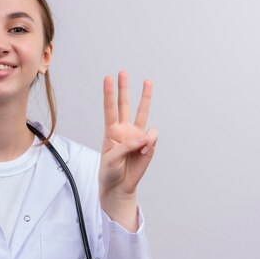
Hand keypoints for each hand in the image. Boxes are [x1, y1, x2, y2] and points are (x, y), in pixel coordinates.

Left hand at [99, 71, 158, 228]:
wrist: (120, 186)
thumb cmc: (110, 172)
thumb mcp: (111, 159)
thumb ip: (127, 146)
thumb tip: (145, 137)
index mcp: (111, 132)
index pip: (109, 109)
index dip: (109, 94)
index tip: (107, 78)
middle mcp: (124, 130)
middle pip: (124, 105)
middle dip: (124, 88)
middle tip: (123, 72)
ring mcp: (137, 136)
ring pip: (142, 112)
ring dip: (145, 97)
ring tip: (148, 81)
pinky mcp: (148, 145)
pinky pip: (152, 137)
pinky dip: (150, 142)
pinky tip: (145, 149)